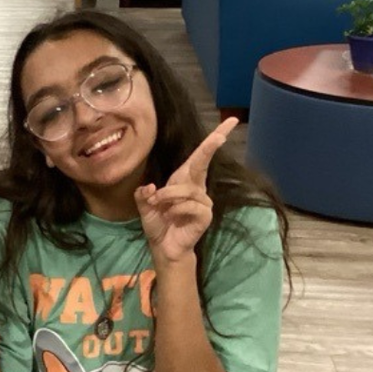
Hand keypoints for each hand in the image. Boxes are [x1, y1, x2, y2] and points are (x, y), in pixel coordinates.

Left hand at [134, 118, 237, 265]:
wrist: (164, 247)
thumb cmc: (158, 224)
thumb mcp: (145, 207)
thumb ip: (144, 195)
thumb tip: (149, 187)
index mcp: (183, 180)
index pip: (199, 157)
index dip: (212, 140)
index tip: (228, 123)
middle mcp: (196, 188)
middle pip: (203, 162)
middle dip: (211, 146)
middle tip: (220, 135)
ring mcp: (203, 201)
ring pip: (187, 189)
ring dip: (169, 196)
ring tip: (159, 206)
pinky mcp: (205, 215)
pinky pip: (190, 205)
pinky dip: (176, 210)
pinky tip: (172, 217)